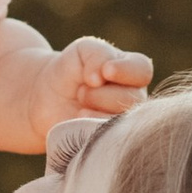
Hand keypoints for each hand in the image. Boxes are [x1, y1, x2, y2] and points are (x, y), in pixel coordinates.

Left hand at [20, 35, 151, 145]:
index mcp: (133, 71)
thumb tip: (101, 77)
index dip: (126, 71)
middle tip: (81, 92)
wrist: (48, 97)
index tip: (105, 71)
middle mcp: (135, 97)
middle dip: (100, 94)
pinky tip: (78, 123)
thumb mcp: (83, 50)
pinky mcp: (111, 142)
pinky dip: (89, 129)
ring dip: (94, 113)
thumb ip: (98, 54)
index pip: (143, 70)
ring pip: (121, 121)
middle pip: (131, 99)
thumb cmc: (71, 69)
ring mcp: (125, 121)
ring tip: (79, 108)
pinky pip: (109, 140)